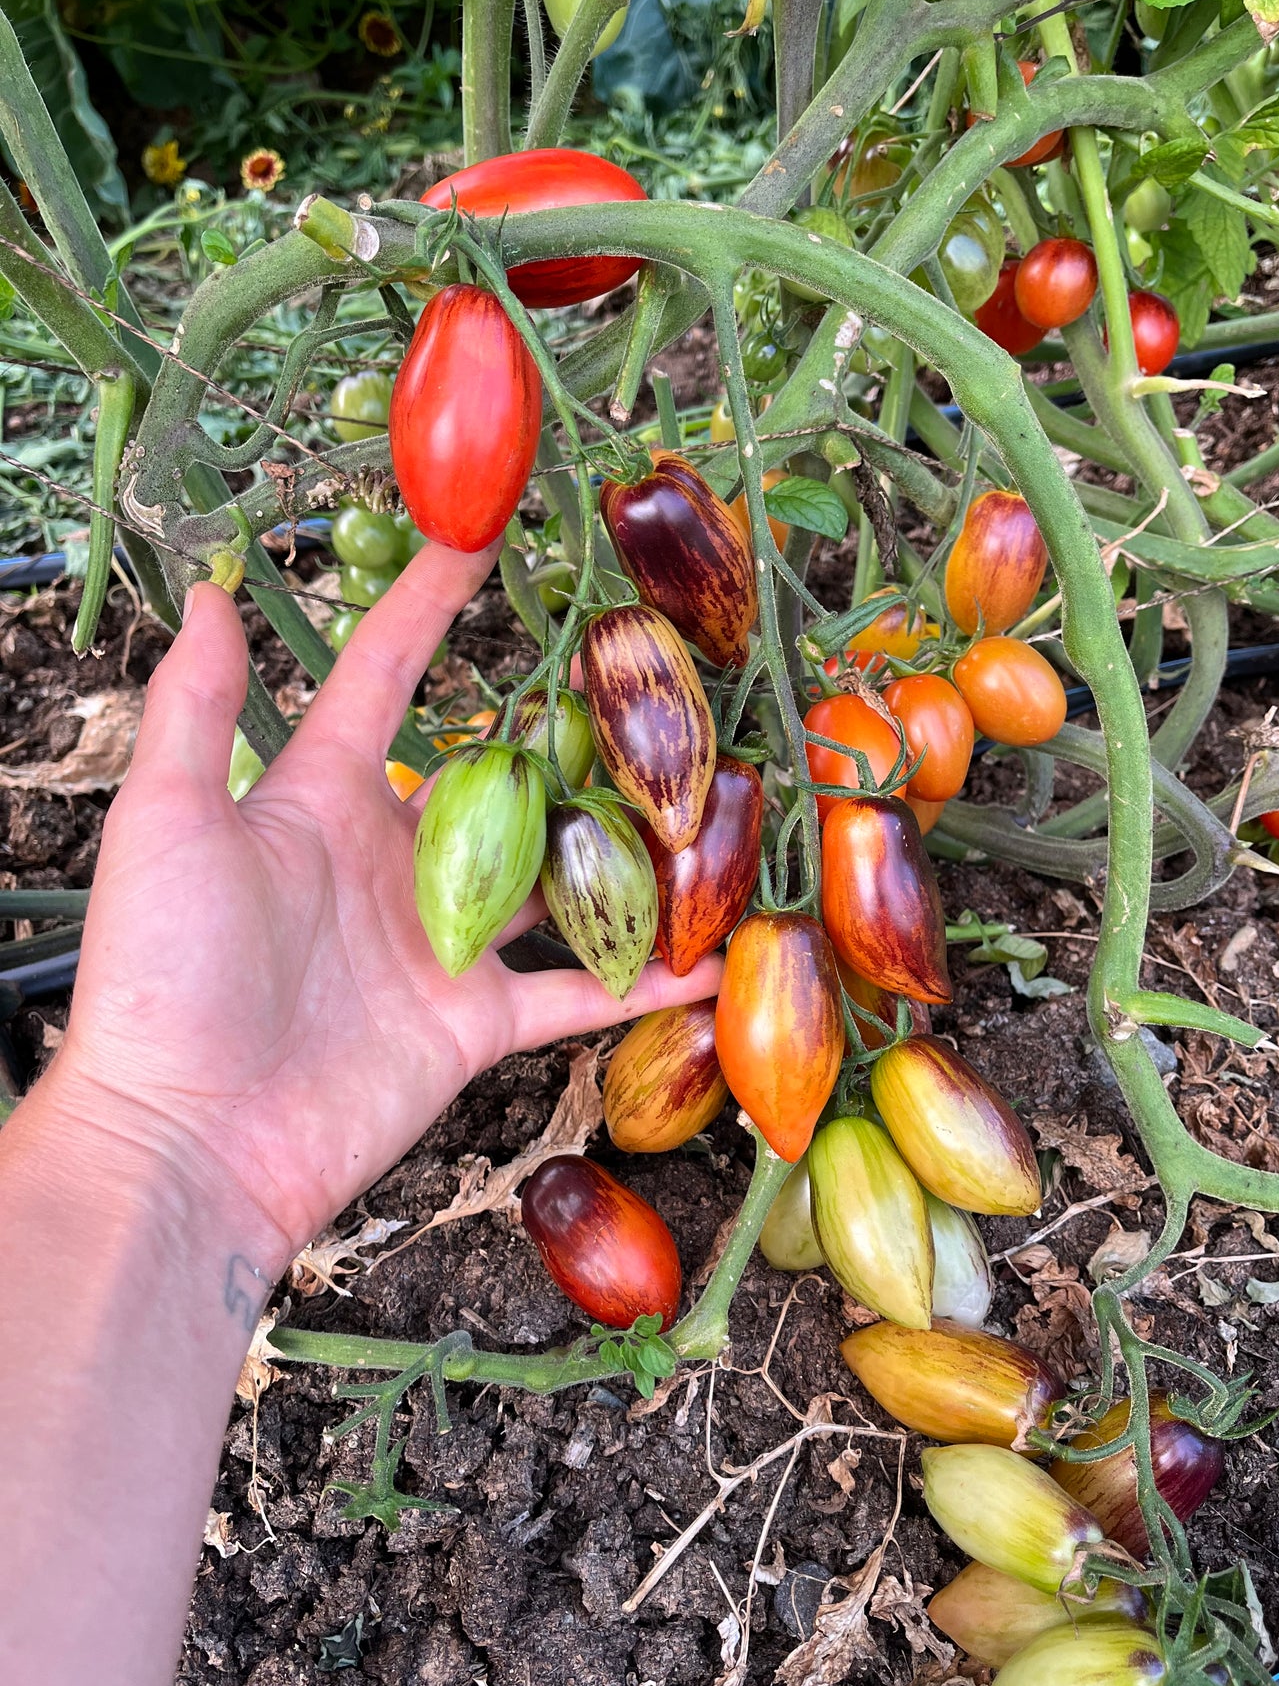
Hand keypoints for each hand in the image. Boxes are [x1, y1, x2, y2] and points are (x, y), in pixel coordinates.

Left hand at [49, 542, 720, 1275]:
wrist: (188, 1141)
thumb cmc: (162, 975)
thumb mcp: (165, 822)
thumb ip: (199, 710)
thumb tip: (215, 594)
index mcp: (319, 800)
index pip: (384, 681)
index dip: (426, 611)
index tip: (478, 544)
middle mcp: (391, 862)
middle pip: (494, 776)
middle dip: (558, 730)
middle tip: (640, 679)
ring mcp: (438, 944)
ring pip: (549, 877)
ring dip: (616, 846)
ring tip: (700, 799)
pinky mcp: (472, 1024)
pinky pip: (572, 991)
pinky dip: (640, 979)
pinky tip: (708, 954)